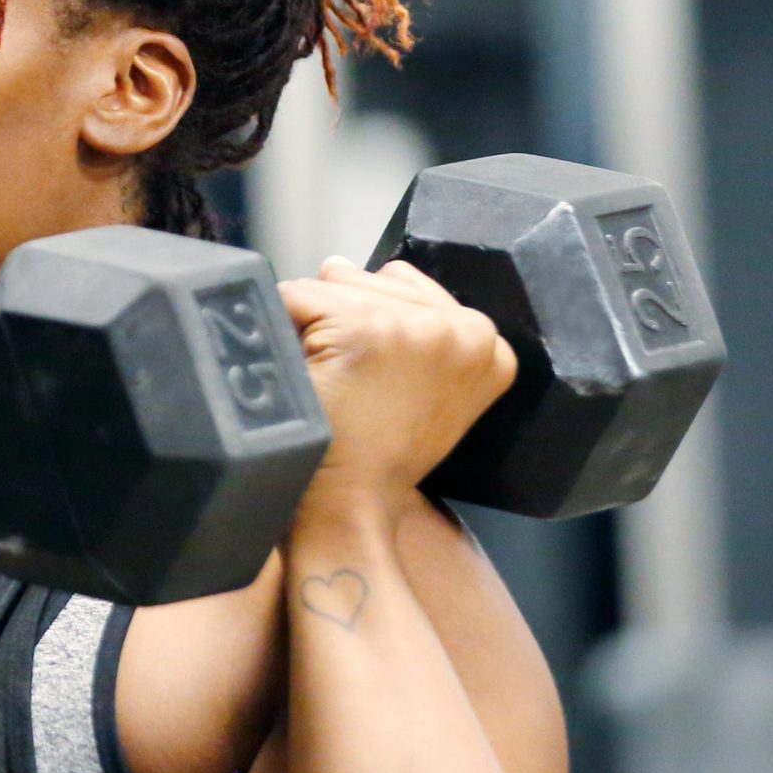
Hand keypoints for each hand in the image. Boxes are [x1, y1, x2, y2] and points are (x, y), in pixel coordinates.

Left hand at [277, 257, 517, 513]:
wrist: (350, 509)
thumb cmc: (374, 455)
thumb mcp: (420, 387)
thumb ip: (406, 324)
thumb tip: (342, 262)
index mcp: (489, 343)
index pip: (404, 285)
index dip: (365, 323)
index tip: (367, 376)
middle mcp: (467, 328)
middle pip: (368, 278)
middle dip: (338, 318)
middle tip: (347, 386)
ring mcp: (417, 327)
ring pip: (331, 284)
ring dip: (311, 326)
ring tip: (332, 384)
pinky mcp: (366, 328)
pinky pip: (296, 296)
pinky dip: (283, 331)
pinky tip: (309, 379)